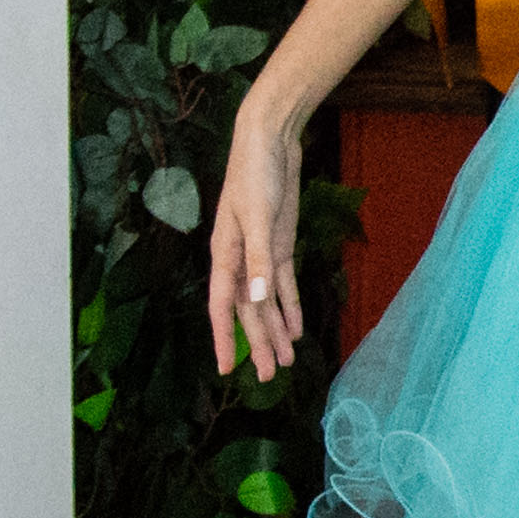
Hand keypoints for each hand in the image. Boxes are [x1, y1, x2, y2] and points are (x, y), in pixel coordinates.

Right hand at [204, 102, 308, 382]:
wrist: (269, 140)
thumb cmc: (255, 174)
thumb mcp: (259, 217)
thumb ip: (259, 259)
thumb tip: (257, 299)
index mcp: (225, 255)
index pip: (223, 307)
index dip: (225, 339)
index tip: (226, 369)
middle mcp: (240, 260)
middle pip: (249, 311)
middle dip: (259, 344)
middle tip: (270, 377)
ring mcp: (261, 253)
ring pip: (267, 302)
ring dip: (275, 330)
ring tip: (285, 361)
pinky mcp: (279, 244)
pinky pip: (283, 283)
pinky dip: (289, 305)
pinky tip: (295, 328)